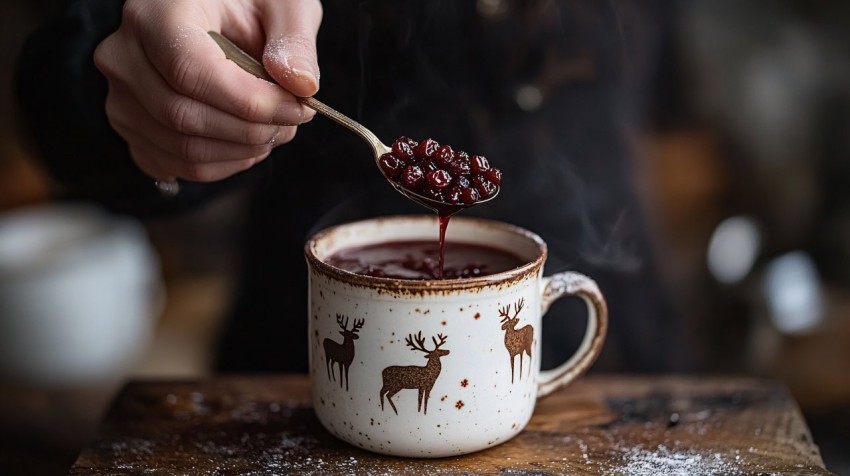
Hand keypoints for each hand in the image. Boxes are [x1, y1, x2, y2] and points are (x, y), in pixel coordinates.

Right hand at [94, 0, 321, 182]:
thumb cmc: (247, 5)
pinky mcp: (132, 129)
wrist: (216, 15)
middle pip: (183, 115)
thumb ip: (294, 40)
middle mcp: (124, 55)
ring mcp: (121, 97)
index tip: (296, 107)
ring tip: (276, 128)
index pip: (190, 70)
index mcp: (156, 12)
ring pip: (183, 149)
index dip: (249, 101)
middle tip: (293, 119)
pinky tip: (249, 141)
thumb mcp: (282, 4)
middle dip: (251, 130)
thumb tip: (300, 85)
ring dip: (243, 150)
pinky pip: (178, 166)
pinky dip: (224, 164)